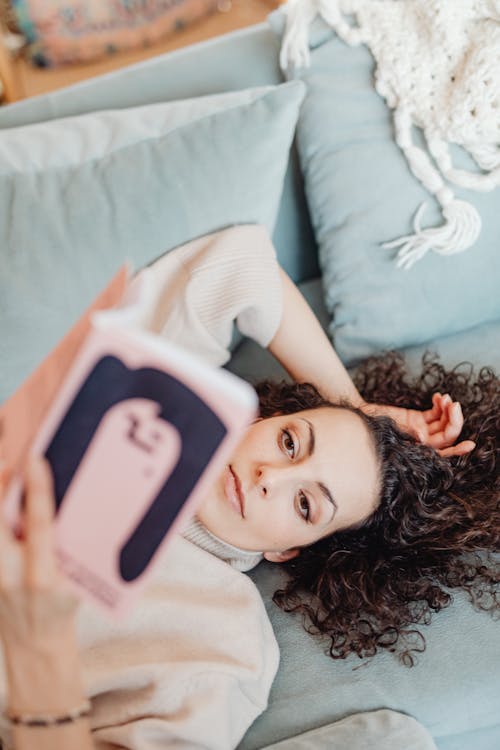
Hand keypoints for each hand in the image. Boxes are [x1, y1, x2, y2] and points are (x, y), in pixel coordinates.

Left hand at [0, 456, 78, 650]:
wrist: (35, 646)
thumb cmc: (62, 609)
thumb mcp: (77, 579)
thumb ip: (68, 545)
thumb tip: (64, 501)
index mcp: (42, 578)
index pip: (38, 524)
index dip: (37, 490)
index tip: (35, 460)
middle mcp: (9, 577)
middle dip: (1, 488)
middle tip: (10, 463)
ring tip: (6, 476)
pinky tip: (5, 505)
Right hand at [364, 393, 475, 457]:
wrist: (355, 419)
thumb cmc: (367, 429)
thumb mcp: (386, 429)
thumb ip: (406, 432)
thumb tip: (424, 436)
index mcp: (416, 451)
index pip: (441, 453)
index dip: (456, 450)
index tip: (470, 444)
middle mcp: (421, 442)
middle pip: (446, 434)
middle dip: (454, 419)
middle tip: (454, 404)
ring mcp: (420, 429)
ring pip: (443, 422)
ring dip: (448, 409)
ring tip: (444, 397)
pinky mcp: (416, 418)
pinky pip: (435, 413)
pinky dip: (440, 405)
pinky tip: (438, 396)